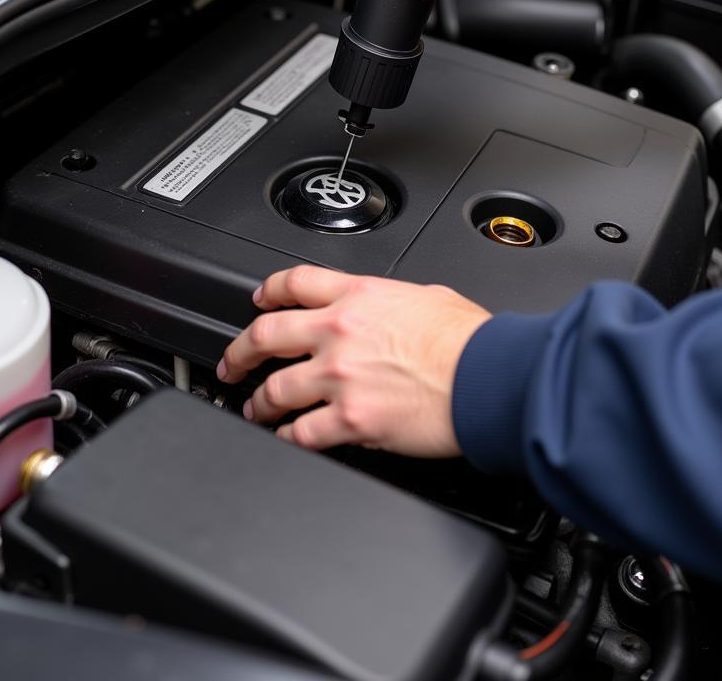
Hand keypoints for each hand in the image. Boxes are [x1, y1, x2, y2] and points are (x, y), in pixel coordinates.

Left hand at [217, 267, 490, 455]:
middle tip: (232, 361)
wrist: (488, 376)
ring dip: (258, 400)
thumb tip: (392, 311)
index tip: (259, 300)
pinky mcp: (350, 419)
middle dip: (240, 350)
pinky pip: (301, 432)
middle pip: (266, 334)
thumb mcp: (429, 297)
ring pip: (275, 388)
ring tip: (254, 407)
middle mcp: (339, 331)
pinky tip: (285, 438)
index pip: (296, 283)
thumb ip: (395, 303)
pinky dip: (287, 437)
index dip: (268, 291)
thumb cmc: (471, 341)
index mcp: (360, 296)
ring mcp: (340, 376)